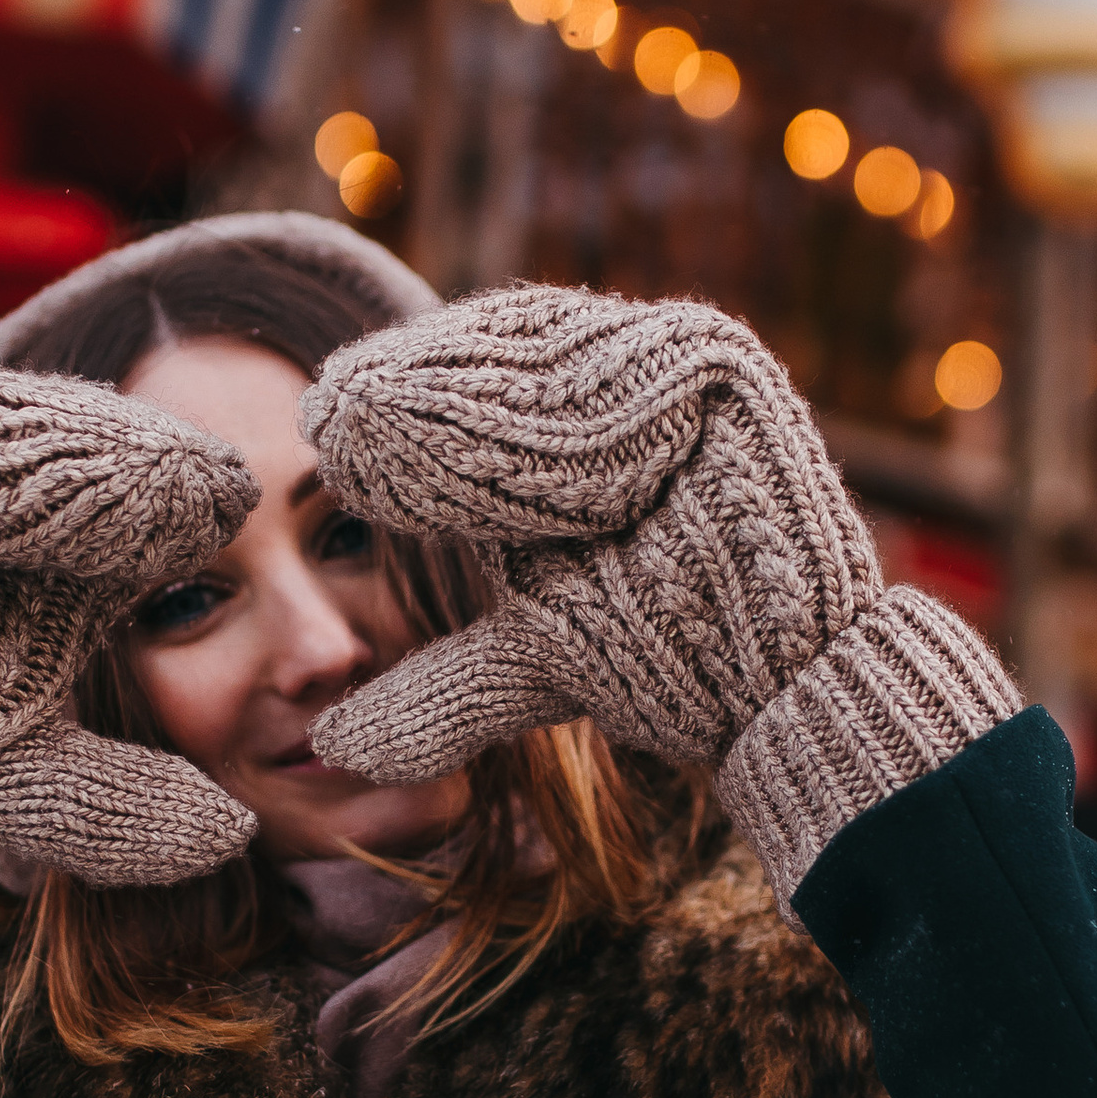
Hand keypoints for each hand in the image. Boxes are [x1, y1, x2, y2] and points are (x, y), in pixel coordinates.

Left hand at [295, 287, 883, 782]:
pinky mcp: (724, 363)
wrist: (776, 689)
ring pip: (547, 373)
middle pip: (500, 362)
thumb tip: (335, 742)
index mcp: (585, 404)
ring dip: (461, 416)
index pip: (469, 373)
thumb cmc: (664, 659)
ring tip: (377, 439)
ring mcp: (681, 355)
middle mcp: (635, 359)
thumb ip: (442, 683)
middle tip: (334, 421)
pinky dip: (563, 425)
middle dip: (412, 403)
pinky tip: (492, 462)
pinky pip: (620, 385)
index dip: (393, 399)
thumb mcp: (532, 655)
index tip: (320, 428)